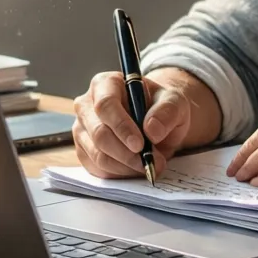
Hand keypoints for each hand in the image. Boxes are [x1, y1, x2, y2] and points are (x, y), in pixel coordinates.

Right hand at [72, 68, 220, 178]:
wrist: (156, 123)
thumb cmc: (161, 108)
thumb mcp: (174, 102)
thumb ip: (167, 112)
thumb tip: (152, 130)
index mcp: (105, 84)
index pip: (106, 105)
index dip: (121, 126)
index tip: (140, 145)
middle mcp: (87, 105)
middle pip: (99, 133)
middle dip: (126, 153)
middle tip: (150, 162)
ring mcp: (82, 130)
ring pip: (97, 155)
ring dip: (125, 166)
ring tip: (148, 165)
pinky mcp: (83, 151)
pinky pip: (97, 169)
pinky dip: (119, 173)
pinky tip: (135, 169)